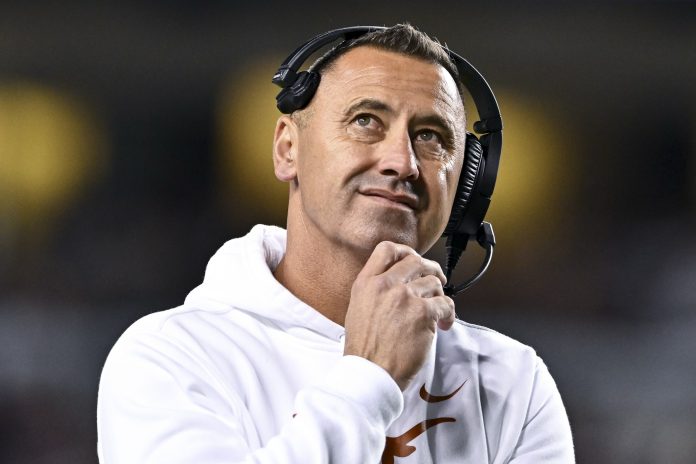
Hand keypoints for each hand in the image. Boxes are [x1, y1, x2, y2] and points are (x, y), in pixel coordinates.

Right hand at [343, 241, 455, 390]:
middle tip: (437, 280)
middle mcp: (385, 285)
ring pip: (433, 282)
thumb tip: (398, 282)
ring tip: (439, 311)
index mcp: (366, 283)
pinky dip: (449, 313)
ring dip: (440, 295)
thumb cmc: (364, 351)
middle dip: (431, 269)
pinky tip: (444, 323)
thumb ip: (375, 291)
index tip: (414, 261)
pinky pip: (445, 303)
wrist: (370, 374)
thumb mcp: (358, 310)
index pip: (387, 249)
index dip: (405, 252)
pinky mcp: (423, 313)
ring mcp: (405, 297)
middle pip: (416, 261)